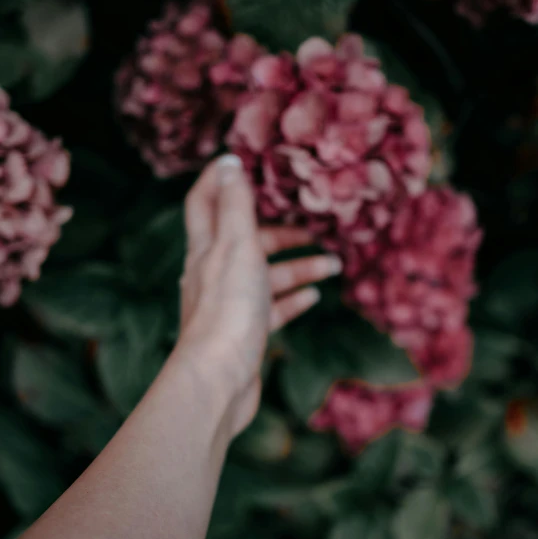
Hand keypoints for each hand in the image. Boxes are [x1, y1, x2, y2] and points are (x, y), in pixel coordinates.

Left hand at [176, 154, 341, 435]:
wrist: (219, 379)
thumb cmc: (228, 309)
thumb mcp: (236, 245)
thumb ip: (236, 204)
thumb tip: (229, 162)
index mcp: (207, 248)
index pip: (205, 202)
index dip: (220, 179)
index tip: (243, 160)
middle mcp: (213, 273)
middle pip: (247, 240)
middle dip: (279, 230)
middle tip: (313, 225)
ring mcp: (229, 304)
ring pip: (266, 276)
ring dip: (298, 267)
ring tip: (334, 265)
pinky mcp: (245, 332)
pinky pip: (272, 308)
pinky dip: (292, 299)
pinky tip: (313, 297)